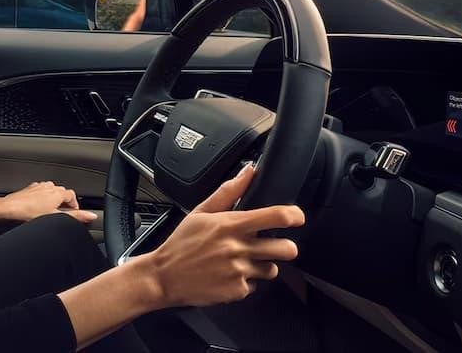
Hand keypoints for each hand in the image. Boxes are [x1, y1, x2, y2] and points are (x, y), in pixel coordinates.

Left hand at [0, 181, 98, 223]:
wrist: (7, 209)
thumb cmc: (28, 213)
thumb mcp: (55, 217)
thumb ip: (74, 216)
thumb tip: (91, 215)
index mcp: (56, 192)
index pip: (72, 195)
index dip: (74, 204)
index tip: (74, 212)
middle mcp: (47, 187)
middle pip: (61, 193)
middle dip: (63, 202)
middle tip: (63, 214)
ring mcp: (36, 187)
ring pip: (49, 192)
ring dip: (52, 200)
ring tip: (49, 212)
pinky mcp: (27, 190)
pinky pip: (39, 193)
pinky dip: (41, 199)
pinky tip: (36, 208)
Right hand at [132, 163, 304, 307]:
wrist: (163, 277)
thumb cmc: (181, 244)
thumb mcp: (200, 212)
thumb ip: (228, 192)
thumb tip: (249, 171)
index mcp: (230, 225)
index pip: (275, 217)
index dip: (294, 216)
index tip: (297, 217)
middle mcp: (238, 248)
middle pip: (286, 248)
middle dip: (285, 247)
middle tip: (273, 246)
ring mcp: (239, 271)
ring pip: (272, 269)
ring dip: (263, 265)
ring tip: (243, 262)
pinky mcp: (237, 291)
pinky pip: (254, 286)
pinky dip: (245, 282)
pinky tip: (228, 276)